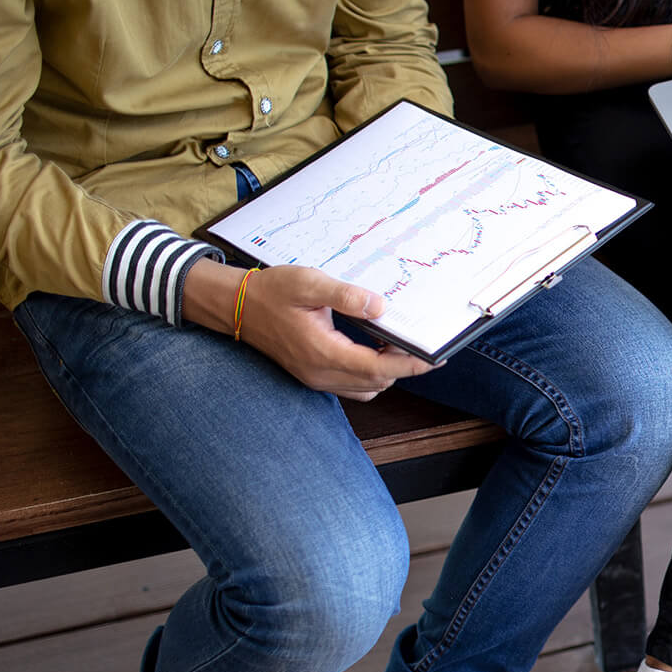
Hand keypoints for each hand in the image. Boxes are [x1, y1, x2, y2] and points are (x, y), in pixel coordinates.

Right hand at [221, 264, 435, 400]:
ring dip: (387, 371)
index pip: (379, 369)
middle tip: (418, 342)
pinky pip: (352, 386)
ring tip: (397, 344)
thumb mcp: (309, 283)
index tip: (434, 357)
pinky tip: (374, 350)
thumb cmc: (270, 292)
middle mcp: (321, 373)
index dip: (411, 365)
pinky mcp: (314, 376)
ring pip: (367, 388)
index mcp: (323, 353)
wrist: (237, 306)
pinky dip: (370, 374)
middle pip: (378, 382)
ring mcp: (316, 378)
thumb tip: (380, 307)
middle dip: (404, 366)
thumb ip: (346, 296)